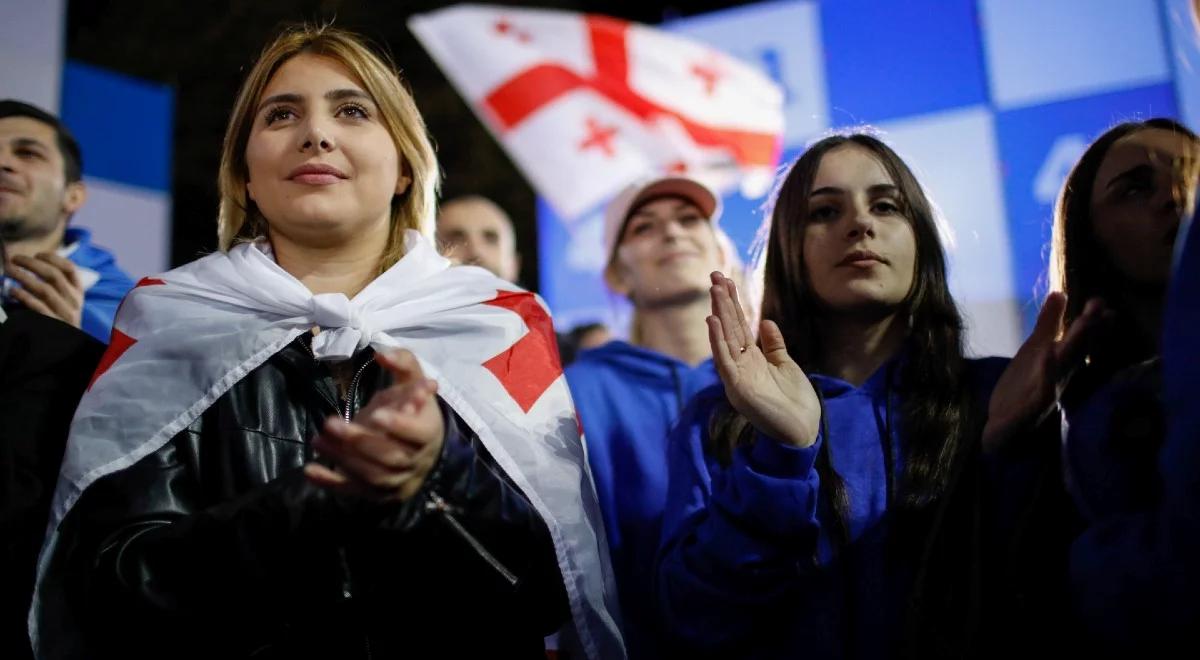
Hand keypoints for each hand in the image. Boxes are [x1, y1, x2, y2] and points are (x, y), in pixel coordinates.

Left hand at [6, 253, 84, 327]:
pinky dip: (23, 296)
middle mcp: (74, 302)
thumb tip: (30, 262)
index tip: (38, 254)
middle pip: (54, 276)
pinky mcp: (53, 323)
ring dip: (23, 277)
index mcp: (78, 292)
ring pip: (44, 289)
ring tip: (9, 271)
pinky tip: (12, 290)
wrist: (65, 344)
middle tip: (15, 259)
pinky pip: (37, 306)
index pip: (70, 269)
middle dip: (32, 264)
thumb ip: (55, 284)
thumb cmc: (60, 317)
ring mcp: (65, 314)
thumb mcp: (66, 300)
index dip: (54, 258)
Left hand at [305, 349, 444, 500]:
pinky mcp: (379, 493)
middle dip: (359, 441)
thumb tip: (381, 355)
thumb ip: (403, 363)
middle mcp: (417, 461)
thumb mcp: (413, 382)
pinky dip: (332, 483)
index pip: (418, 433)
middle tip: (330, 424)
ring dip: (342, 459)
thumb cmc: (414, 408)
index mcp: (429, 432)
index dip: (399, 426)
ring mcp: (398, 481)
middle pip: (390, 456)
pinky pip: (355, 491)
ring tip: (317, 440)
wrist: (419, 448)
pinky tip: (310, 470)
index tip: (377, 414)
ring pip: (372, 475)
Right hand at [707, 271, 820, 447]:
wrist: (804, 431)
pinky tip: (713, 321)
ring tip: (714, 289)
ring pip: (724, 339)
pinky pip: (724, 360)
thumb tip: (764, 322)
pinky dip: (717, 340)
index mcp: (752, 360)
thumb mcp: (787, 366)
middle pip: (730, 327)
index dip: (733, 303)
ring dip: (719, 313)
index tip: (727, 280)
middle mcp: (740, 365)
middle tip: (715, 274)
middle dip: (723, 301)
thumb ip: (774, 345)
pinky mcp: (737, 387)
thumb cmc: (796, 403)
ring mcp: (737, 376)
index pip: (739, 326)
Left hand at [982, 292, 1107, 452]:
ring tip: (1082, 325)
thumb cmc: (1022, 385)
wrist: (1003, 425)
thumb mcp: (1034, 350)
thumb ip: (1048, 323)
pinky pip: (1040, 392)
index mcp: (1059, 363)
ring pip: (1062, 369)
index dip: (1092, 325)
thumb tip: (1060, 293)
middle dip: (1087, 330)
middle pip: (1075, 351)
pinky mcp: (1029, 409)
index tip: (1105, 304)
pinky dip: (1046, 376)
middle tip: (1099, 305)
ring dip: (1073, 348)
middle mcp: (1057, 377)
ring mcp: (1045, 393)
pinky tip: (1048, 355)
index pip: (1079, 341)